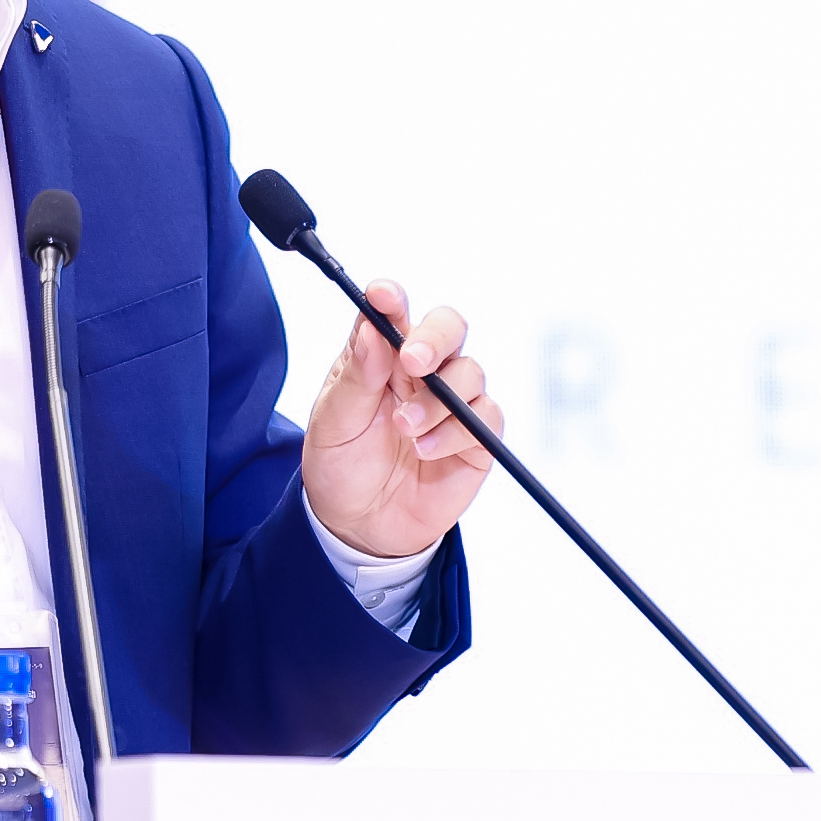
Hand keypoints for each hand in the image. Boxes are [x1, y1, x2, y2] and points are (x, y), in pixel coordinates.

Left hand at [302, 282, 501, 559]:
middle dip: (434, 338)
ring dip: (437, 399)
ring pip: (470, 372)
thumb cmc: (343, 464)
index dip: (392, 297)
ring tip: (406, 429)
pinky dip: (456, 431)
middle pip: (449, 327)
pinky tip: (426, 450)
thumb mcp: (334, 422)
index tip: (383, 295)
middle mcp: (422, 371)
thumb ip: (356, 375)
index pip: (393, 312)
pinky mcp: (475, 437)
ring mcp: (452, 402)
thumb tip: (371, 329)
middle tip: (412, 362)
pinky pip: (486, 416)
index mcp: (382, 355)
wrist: (360, 525)